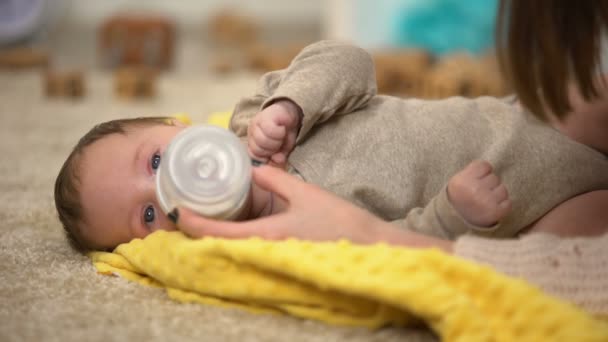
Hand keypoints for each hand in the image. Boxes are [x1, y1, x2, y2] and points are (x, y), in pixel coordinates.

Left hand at [173, 166, 452, 251]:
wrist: (368, 247)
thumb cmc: (339, 220)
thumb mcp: (304, 192)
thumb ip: (275, 179)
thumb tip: (254, 169)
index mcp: (266, 234)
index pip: (217, 232)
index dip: (192, 222)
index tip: (176, 211)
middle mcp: (264, 250)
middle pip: (218, 244)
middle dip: (197, 230)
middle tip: (183, 211)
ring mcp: (272, 258)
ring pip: (231, 248)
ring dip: (213, 234)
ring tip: (200, 216)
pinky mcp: (281, 258)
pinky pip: (248, 249)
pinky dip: (232, 238)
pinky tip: (231, 226)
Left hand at [247, 100, 301, 166]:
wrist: (291, 111)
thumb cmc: (286, 131)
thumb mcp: (283, 148)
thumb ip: (279, 156)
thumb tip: (278, 160)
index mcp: (252, 141)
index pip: (253, 156)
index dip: (266, 157)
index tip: (276, 152)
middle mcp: (251, 132)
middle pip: (257, 150)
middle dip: (271, 150)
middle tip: (280, 143)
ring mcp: (256, 123)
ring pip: (263, 141)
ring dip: (276, 141)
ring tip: (282, 136)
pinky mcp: (264, 117)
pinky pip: (270, 131)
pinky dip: (279, 132)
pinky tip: (282, 128)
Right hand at [447, 160, 510, 226]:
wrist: (457, 221)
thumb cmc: (460, 197)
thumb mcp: (458, 181)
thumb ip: (472, 171)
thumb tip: (491, 167)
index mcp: (462, 181)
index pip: (484, 166)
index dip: (482, 172)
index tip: (476, 180)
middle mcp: (474, 190)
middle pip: (494, 177)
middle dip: (489, 184)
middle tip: (479, 193)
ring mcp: (486, 202)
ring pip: (503, 189)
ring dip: (497, 194)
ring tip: (486, 200)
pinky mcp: (496, 213)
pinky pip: (508, 202)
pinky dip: (502, 205)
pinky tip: (492, 208)